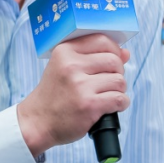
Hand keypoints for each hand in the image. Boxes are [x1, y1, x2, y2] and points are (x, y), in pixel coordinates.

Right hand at [17, 34, 130, 156]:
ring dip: (119, 90)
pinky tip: (112, 106)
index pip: (102, 40)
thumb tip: (126, 53)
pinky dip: (121, 104)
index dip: (114, 50)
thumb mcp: (65, 68)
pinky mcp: (89, 105)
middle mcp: (71, 65)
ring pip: (119, 81)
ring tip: (107, 95)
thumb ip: (94, 57)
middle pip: (114, 61)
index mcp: (65, 52)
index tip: (113, 61)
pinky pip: (119, 99)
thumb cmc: (54, 95)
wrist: (37, 122)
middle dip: (118, 72)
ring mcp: (80, 86)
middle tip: (109, 83)